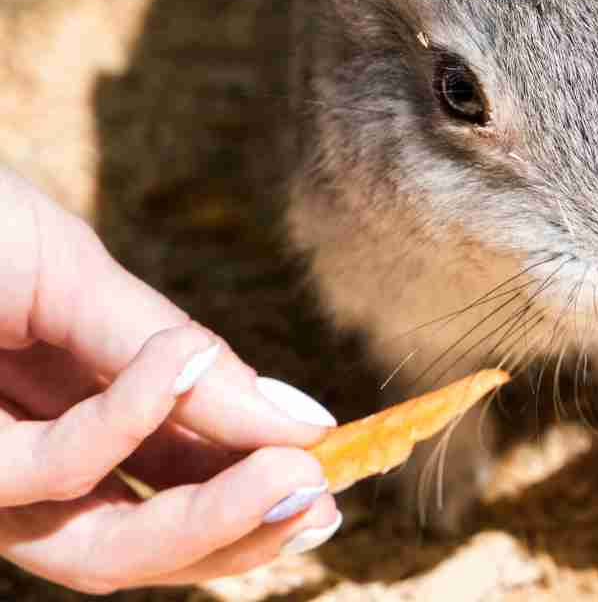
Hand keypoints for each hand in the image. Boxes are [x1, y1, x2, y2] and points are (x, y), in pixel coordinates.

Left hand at [0, 167, 341, 592]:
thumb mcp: (82, 279)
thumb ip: (172, 352)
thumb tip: (300, 416)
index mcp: (71, 413)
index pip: (175, 476)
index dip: (256, 478)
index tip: (337, 461)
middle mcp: (29, 466)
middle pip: (141, 540)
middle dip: (237, 528)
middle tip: (320, 495)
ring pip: (96, 549)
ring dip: (207, 513)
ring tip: (292, 464)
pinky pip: (49, 473)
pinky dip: (128, 421)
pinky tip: (187, 362)